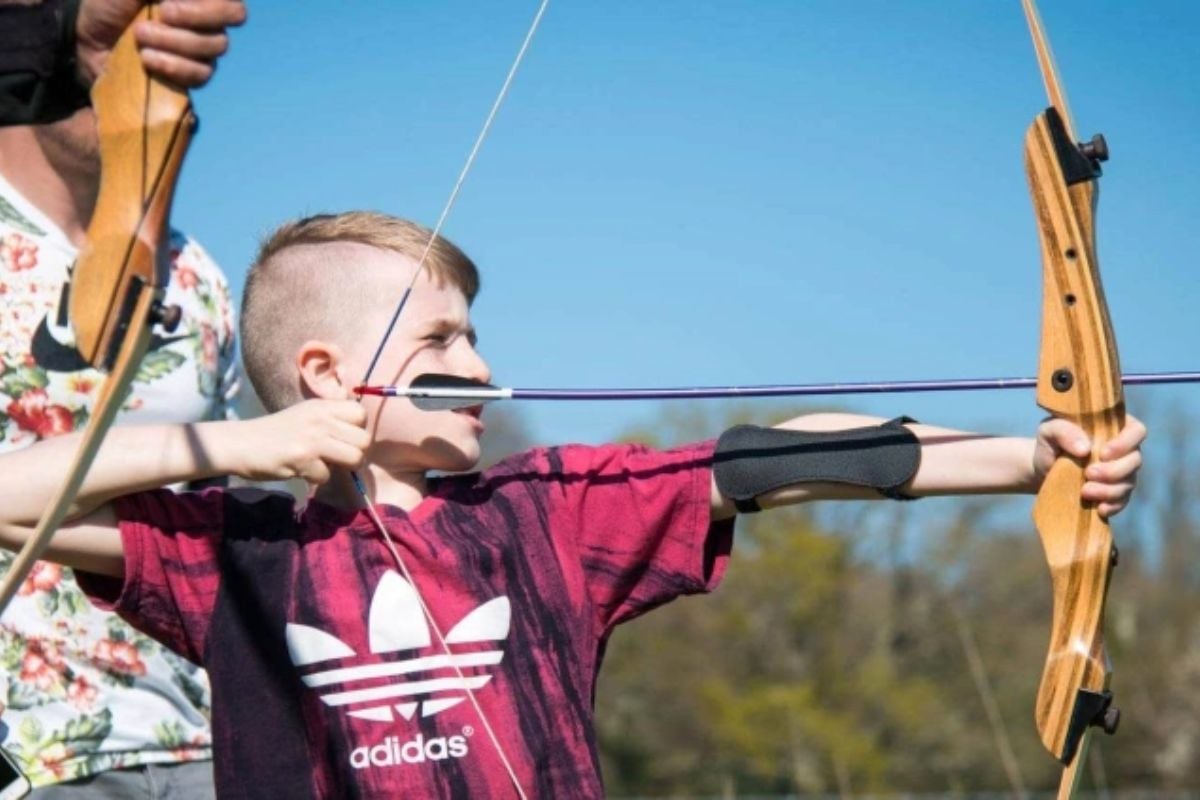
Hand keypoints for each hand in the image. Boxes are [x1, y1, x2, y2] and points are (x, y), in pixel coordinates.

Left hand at [76, 0, 246, 88]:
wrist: (86, 37)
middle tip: (160, 13)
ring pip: (212, 50)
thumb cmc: (108, 4)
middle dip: (193, 20)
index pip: (233, 4)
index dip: (212, 6)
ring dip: (174, 42)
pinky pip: (199, 75)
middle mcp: (206, 23)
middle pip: (229, 23)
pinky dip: (172, 66)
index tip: (170, 2)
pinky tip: (147, 59)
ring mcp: (200, 52)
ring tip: (140, 35)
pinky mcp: (188, 77)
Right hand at [235, 400, 370, 485]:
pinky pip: (326, 475)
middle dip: (355, 454)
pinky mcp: (301, 458)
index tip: (343, 438)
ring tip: (323, 465)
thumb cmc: (277, 431)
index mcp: (323, 406)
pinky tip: (301, 470)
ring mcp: (312, 438)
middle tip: (337, 458)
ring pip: (354, 458)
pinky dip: (315, 478)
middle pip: (364, 440)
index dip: (357, 430)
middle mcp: (321, 418)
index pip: (361, 414)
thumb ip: (331, 417)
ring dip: (341, 468)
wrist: (240, 443)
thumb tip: (360, 422)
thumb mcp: (305, 414)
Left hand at [1033, 415, 1145, 517]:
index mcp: (1114, 428)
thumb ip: (1064, 431)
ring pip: (1129, 483)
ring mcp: (1122, 473)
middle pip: (1135, 460)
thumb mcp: (1049, 431)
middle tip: (1089, 473)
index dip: (1125, 443)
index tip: (1103, 453)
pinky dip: (1112, 506)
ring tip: (1085, 491)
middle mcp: (1124, 450)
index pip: (1136, 431)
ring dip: (1109, 490)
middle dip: (1114, 471)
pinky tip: (1099, 508)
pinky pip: (1122, 501)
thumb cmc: (1051, 442)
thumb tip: (1084, 449)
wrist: (1043, 467)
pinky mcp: (1115, 493)